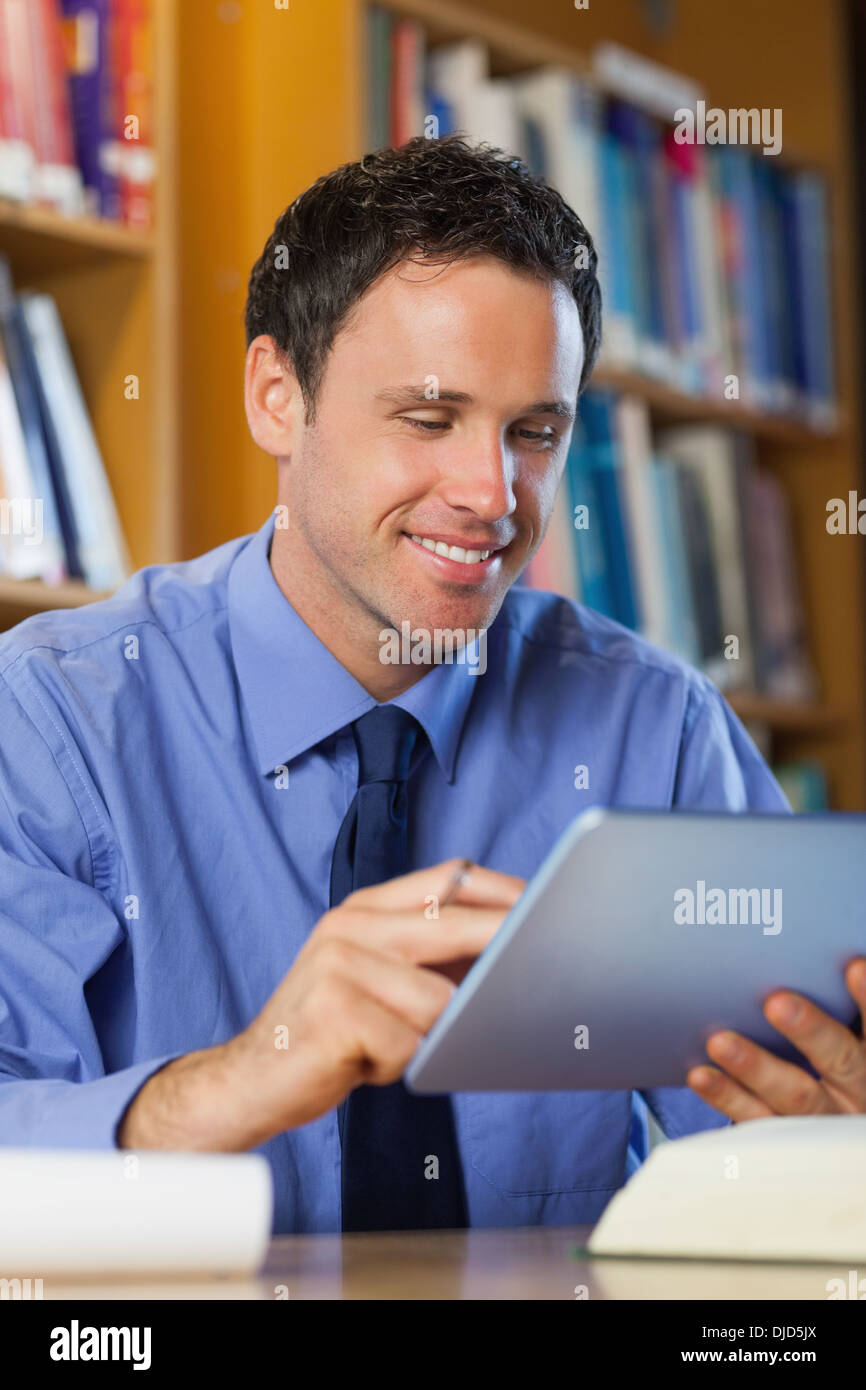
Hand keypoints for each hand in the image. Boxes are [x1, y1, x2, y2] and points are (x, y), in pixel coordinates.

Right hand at [119, 858, 522, 1150]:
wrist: (250, 1079)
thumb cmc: (328, 1032)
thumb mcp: (373, 977)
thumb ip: (429, 955)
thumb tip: (512, 950)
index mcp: (362, 908)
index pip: (448, 879)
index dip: (504, 891)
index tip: (547, 906)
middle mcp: (347, 925)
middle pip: (454, 923)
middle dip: (506, 946)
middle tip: (545, 963)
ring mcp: (337, 965)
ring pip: (438, 1001)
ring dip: (429, 1036)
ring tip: (386, 1045)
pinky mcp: (334, 1012)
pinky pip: (407, 1044)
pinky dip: (397, 1065)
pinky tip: (362, 1064)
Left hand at [687, 957, 865, 1119]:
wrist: (834, 1126)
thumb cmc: (836, 1058)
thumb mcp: (850, 1037)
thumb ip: (838, 1006)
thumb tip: (829, 956)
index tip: (854, 967)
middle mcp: (859, 1092)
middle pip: (840, 1060)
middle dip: (810, 1030)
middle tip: (777, 1003)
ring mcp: (823, 1119)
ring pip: (794, 1096)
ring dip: (755, 1066)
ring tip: (719, 1042)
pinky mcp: (785, 1137)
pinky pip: (756, 1118)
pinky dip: (726, 1095)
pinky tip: (700, 1074)